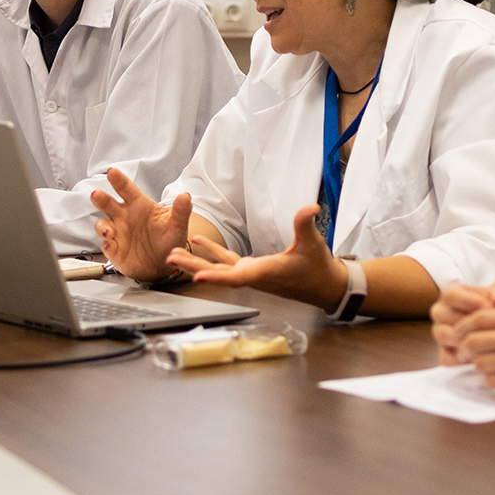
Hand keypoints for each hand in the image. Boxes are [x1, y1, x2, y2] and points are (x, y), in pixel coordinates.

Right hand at [90, 168, 190, 280]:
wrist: (165, 263)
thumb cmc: (169, 239)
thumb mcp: (177, 225)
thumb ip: (180, 211)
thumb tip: (186, 196)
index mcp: (138, 205)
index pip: (126, 189)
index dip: (118, 180)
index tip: (112, 172)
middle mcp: (124, 216)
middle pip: (107, 204)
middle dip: (101, 198)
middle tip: (96, 194)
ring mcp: (117, 232)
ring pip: (103, 225)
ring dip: (102, 227)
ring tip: (108, 232)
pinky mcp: (114, 249)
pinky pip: (106, 245)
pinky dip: (107, 245)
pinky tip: (111, 245)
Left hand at [168, 204, 348, 310]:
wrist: (324, 286)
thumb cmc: (319, 268)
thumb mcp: (314, 243)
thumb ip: (306, 224)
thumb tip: (310, 207)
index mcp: (265, 272)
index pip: (237, 277)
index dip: (217, 278)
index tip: (197, 278)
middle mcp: (254, 276)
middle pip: (218, 275)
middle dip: (193, 268)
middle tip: (170, 260)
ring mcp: (251, 274)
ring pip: (219, 269)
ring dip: (196, 262)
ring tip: (174, 255)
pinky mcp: (252, 270)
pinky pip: (227, 263)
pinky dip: (211, 253)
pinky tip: (197, 242)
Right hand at [430, 280, 494, 363]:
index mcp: (450, 294)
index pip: (450, 295)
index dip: (469, 300)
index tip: (488, 306)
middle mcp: (441, 313)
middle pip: (443, 315)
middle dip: (469, 321)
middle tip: (490, 326)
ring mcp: (441, 333)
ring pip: (444, 335)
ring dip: (465, 338)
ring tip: (487, 340)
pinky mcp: (444, 353)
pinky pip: (447, 356)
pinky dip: (464, 357)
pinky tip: (482, 355)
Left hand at [450, 299, 494, 397]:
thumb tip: (476, 329)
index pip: (477, 318)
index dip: (461, 328)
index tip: (457, 336)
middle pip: (473, 342)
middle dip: (465, 350)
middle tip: (466, 356)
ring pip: (481, 364)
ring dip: (481, 366)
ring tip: (492, 366)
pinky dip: (493, 380)